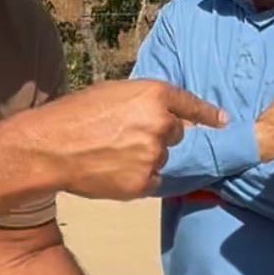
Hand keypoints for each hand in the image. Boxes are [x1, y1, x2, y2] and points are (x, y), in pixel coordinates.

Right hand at [9, 80, 225, 200]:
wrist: (50, 146)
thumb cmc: (75, 114)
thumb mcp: (113, 93)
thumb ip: (143, 101)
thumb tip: (163, 114)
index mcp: (155, 95)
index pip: (191, 105)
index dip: (208, 114)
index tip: (222, 122)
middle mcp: (161, 124)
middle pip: (175, 134)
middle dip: (158, 136)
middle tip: (125, 137)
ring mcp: (154, 155)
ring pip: (161, 159)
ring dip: (145, 158)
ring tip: (111, 154)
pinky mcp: (145, 181)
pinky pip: (152, 180)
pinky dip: (137, 178)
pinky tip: (112, 171)